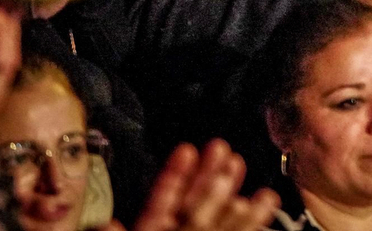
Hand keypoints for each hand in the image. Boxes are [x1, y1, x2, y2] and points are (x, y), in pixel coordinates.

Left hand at [122, 140, 278, 230]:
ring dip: (232, 192)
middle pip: (197, 204)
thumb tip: (106, 226)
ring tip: (241, 165)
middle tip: (223, 149)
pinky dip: (253, 219)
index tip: (188, 150)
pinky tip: (265, 200)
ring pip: (219, 218)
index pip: (163, 202)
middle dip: (211, 175)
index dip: (175, 175)